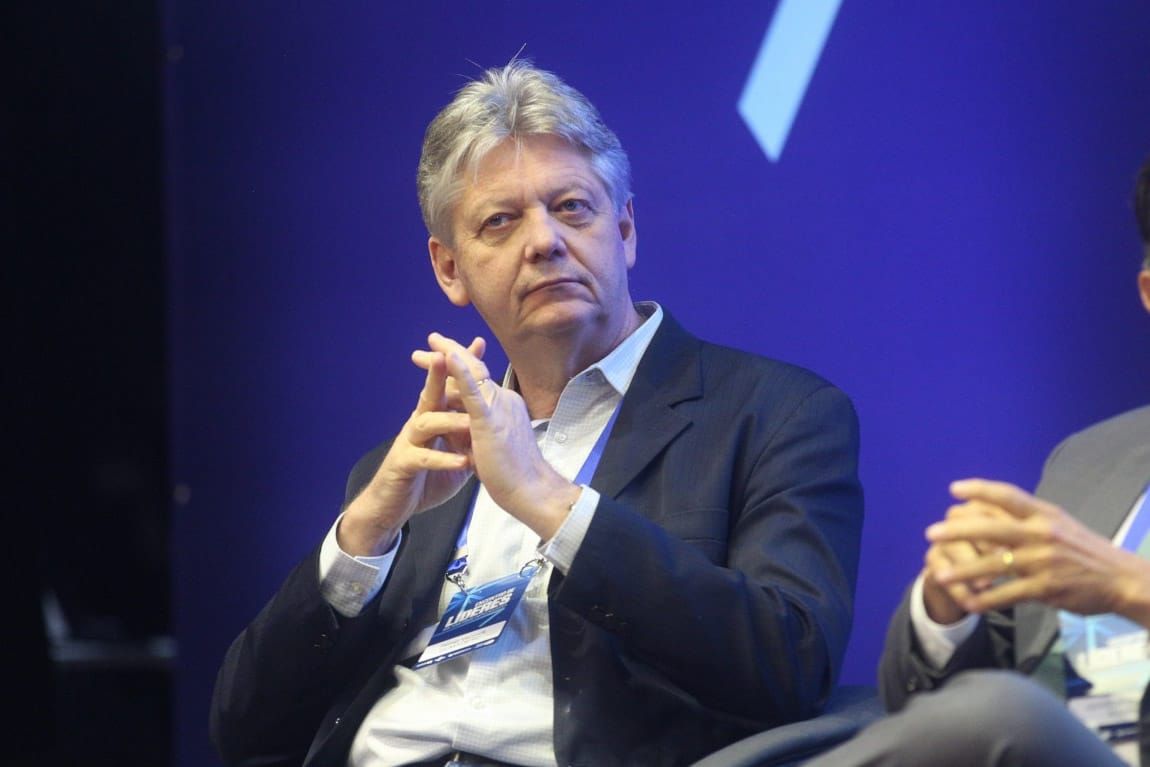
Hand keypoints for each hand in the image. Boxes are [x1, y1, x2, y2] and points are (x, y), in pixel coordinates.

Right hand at [338, 335, 485, 555]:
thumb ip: (470, 435)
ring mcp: (409, 443)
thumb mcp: (453, 453)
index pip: (448, 387)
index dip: (461, 367)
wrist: (393, 505)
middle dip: (440, 374)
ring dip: (449, 421)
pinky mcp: (403, 464)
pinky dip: (443, 459)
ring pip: (426, 422)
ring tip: (470, 422)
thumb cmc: (424, 478)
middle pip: (430, 394)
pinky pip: (423, 458)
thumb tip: (493, 421)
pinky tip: (462, 461)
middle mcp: (419, 424)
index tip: (478, 343)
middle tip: (451, 355)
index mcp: (433, 418)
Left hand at [436, 337, 579, 540]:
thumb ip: (473, 430)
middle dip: (450, 352)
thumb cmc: (512, 474)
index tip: (443, 354)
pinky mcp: (490, 420)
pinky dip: (460, 371)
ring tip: (432, 341)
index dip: (459, 365)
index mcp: (503, 406)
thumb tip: (456, 424)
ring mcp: (498, 407)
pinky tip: (448, 356)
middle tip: (430, 339)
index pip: (478, 379)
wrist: (530, 491)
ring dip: (450, 354)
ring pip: (473, 373)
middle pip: (474, 369)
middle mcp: (503, 400)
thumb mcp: (489, 444)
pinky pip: (473, 391)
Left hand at [926, 478, 1149, 627]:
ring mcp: (1043, 561)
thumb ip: (1028, 517)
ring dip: (963, 571)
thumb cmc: (1083, 550)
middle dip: (957, 530)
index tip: (954, 490)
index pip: (1008, 495)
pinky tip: (968, 604)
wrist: (1119, 579)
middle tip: (931, 533)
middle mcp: (1041, 534)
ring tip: (938, 574)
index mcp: (1044, 515)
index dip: (979, 489)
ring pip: (993, 564)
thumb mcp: (1059, 524)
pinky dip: (986, 600)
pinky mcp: (1046, 588)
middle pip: (991, 528)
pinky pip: (1008, 594)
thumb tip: (990, 505)